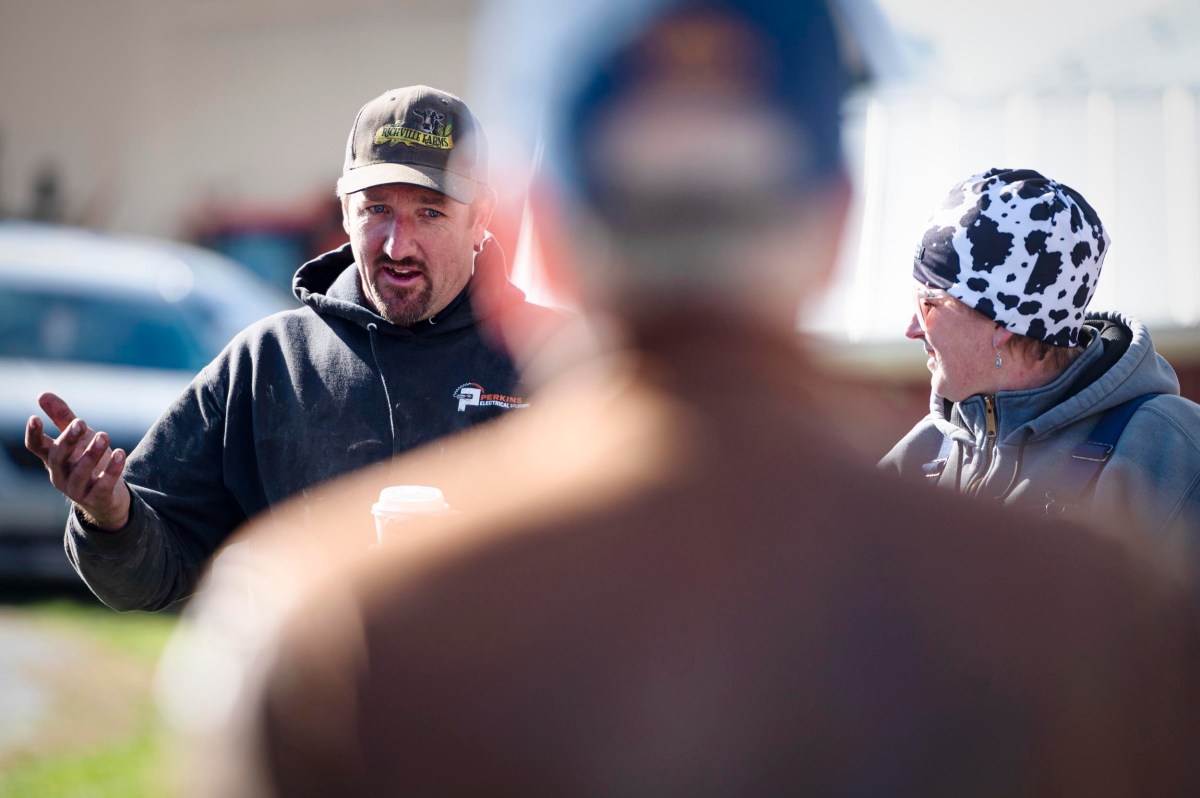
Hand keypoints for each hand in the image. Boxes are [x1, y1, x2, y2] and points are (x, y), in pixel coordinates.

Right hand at [25, 392, 131, 530]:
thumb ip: (63, 418)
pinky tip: (120, 453)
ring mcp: (78, 489)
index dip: (33, 434)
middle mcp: (61, 475)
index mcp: (53, 459)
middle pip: (58, 458)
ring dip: (92, 453)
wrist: (108, 498)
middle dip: (68, 440)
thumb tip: (43, 394)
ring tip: (104, 436)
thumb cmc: (89, 462)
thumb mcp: (78, 438)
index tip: (34, 418)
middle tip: (81, 422)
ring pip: (81, 472)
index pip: (36, 447)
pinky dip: (112, 469)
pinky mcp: (98, 498)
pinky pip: (104, 485)